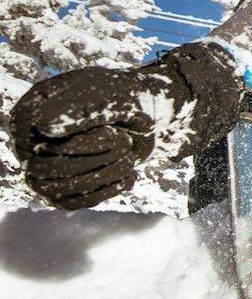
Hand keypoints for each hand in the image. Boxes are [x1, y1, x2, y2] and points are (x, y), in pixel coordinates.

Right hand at [7, 42, 246, 208]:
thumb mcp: (122, 96)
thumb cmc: (148, 96)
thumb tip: (44, 127)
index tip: (118, 130)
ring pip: (60, 189)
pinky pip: (72, 202)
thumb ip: (86, 106)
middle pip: (49, 169)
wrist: (170, 111)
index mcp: (36, 105)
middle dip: (100, 157)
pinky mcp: (65, 182)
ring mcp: (46, 159)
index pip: (39, 143)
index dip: (83, 142)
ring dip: (106, 172)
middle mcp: (33, 132)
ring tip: (129, 151)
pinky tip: (128, 171)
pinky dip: (106, 188)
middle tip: (128, 139)